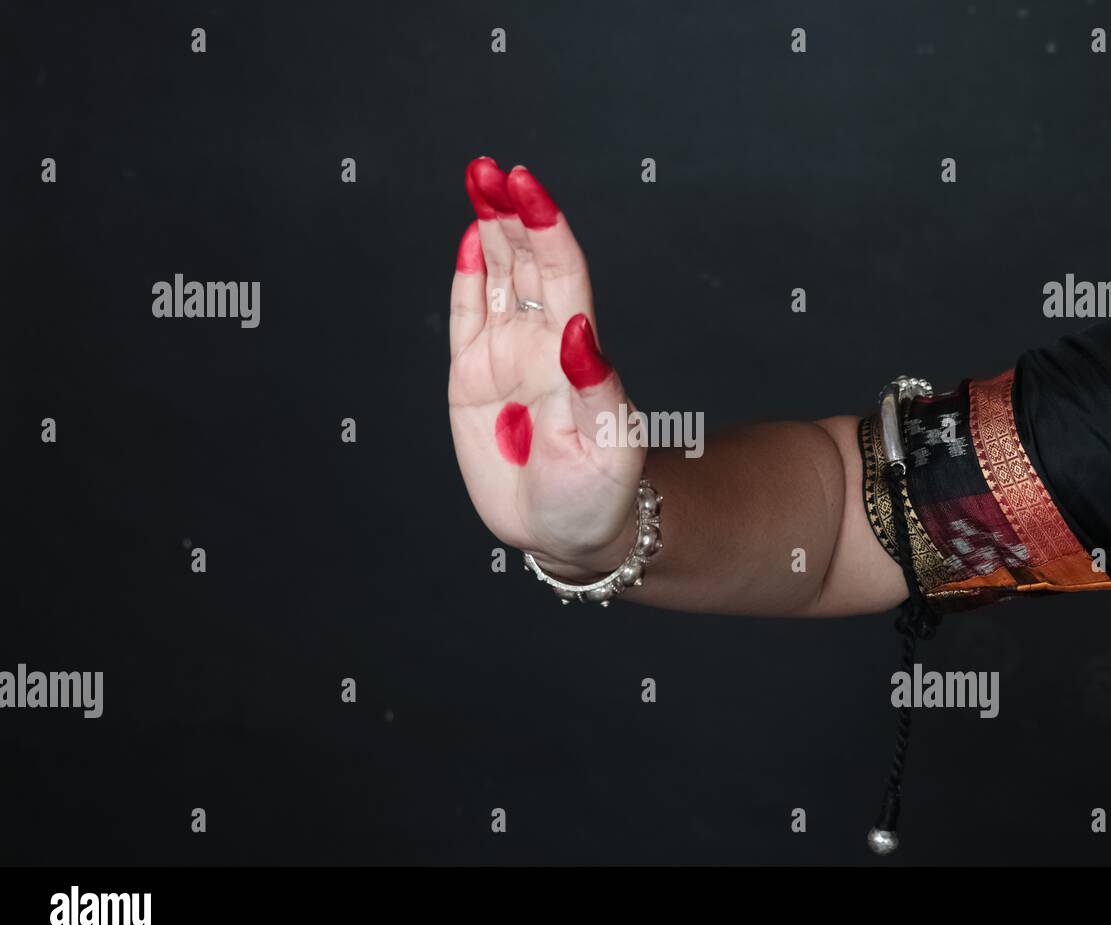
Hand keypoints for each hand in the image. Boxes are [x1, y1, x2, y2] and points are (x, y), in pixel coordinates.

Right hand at [448, 158, 644, 578]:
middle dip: (510, 212)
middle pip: (526, 262)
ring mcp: (506, 358)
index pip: (562, 274)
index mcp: (576, 353)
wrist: (567, 534)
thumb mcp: (608, 448)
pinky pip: (467, 318)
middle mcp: (542, 344)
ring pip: (497, 278)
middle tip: (488, 168)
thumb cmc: (600, 495)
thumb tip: (579, 333)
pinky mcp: (472, 380)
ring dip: (488, 230)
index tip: (526, 185)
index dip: (544, 227)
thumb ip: (594, 390)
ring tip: (479, 180)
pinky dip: (466, 278)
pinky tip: (468, 240)